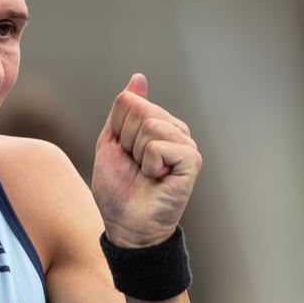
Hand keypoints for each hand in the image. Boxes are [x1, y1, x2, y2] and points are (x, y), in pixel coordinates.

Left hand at [91, 73, 200, 247]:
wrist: (126, 225)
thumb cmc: (118, 188)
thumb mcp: (111, 142)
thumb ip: (123, 110)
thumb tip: (139, 77)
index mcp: (158, 123)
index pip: (128, 101)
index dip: (116, 130)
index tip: (123, 153)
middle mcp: (176, 130)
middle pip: (138, 110)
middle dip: (125, 141)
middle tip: (135, 166)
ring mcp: (186, 145)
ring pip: (149, 125)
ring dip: (137, 154)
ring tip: (146, 172)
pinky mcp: (192, 161)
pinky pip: (159, 145)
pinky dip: (149, 164)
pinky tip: (157, 178)